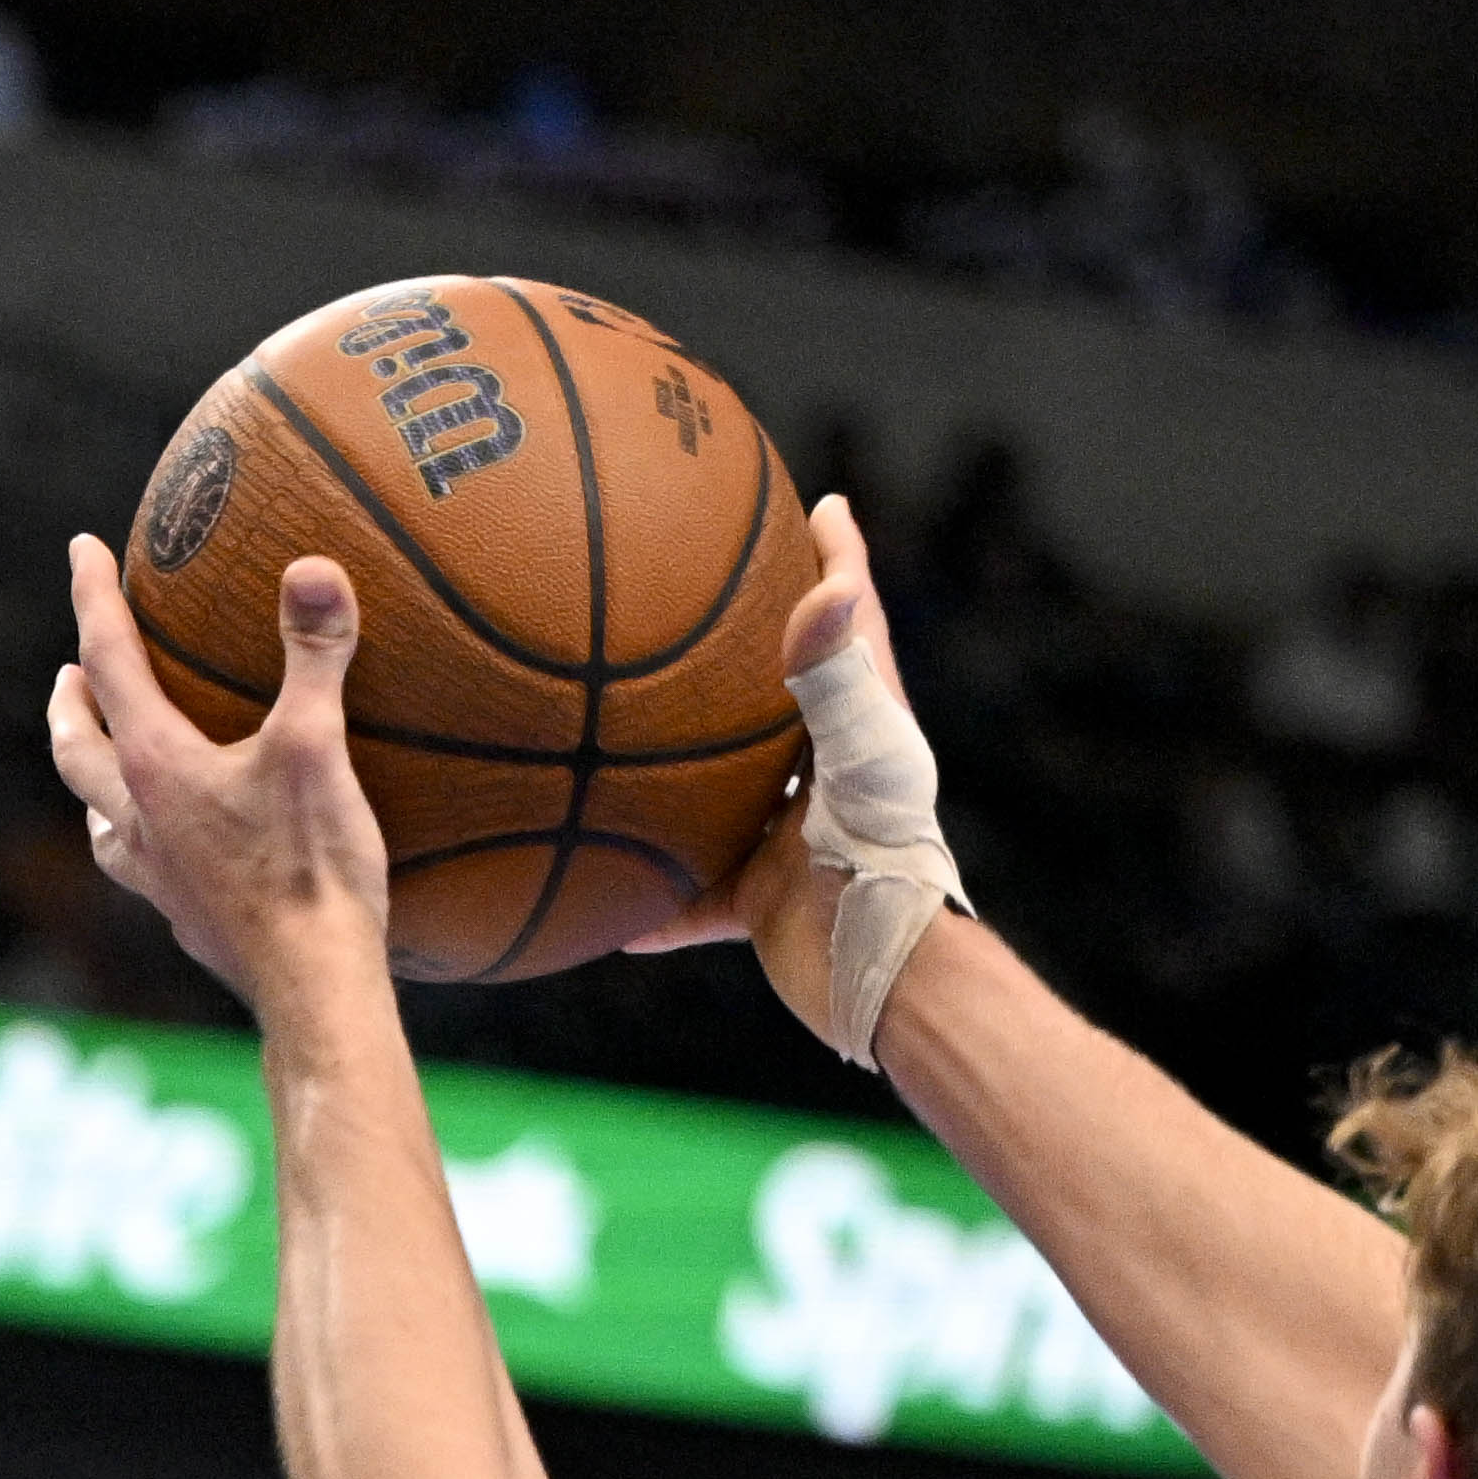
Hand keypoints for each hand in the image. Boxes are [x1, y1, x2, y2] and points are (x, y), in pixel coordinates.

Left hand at [40, 535, 393, 1013]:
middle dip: (70, 702)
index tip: (80, 549)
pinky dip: (136, 833)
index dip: (94, 598)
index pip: (109, 661)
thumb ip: (314, 654)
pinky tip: (166, 842)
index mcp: (153, 766)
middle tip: (70, 671)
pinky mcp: (184, 913)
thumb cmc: (311, 867)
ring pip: (97, 814)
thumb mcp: (316, 746)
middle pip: (77, 748)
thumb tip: (312, 568)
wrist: (312, 984)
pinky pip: (139, 861)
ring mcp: (154, 874)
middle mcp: (135, 819)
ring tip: (102, 756)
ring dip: (93, 775)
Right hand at [632, 497, 958, 1067]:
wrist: (879, 973)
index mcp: (860, 723)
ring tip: (624, 742)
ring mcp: (791, 837)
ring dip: (681, 775)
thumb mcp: (860, 754)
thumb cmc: (882, 854)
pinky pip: (687, 892)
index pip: (851, 619)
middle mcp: (824, 774)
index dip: (837, 559)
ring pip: (724, 795)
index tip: (820, 505)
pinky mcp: (761, 899)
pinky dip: (649, 896)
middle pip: (781, 699)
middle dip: (744, 655)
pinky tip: (595, 891)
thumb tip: (831, 580)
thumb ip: (835, 673)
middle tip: (700, 600)